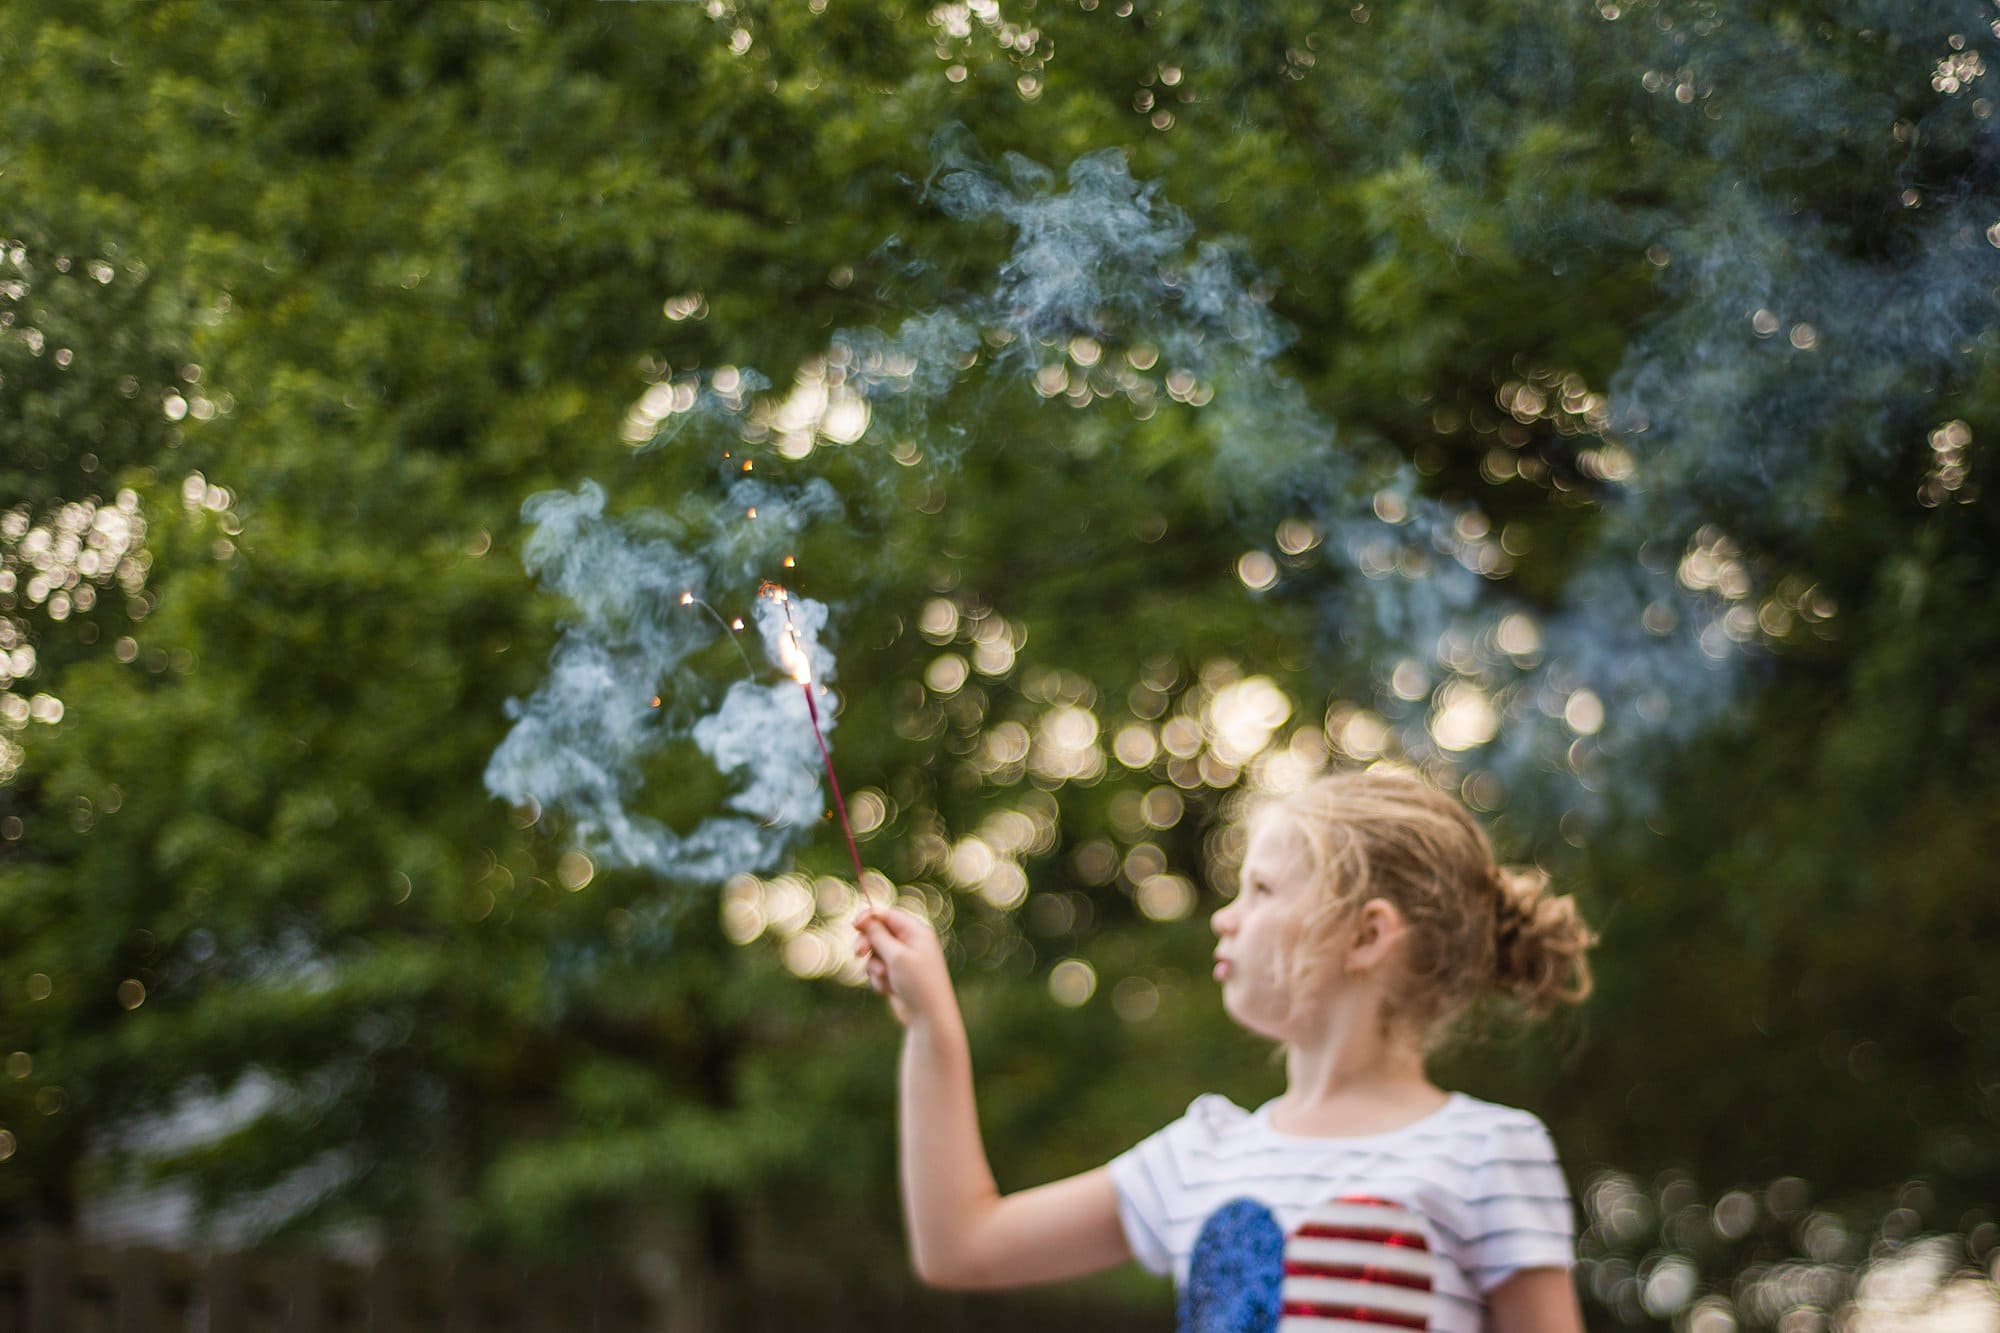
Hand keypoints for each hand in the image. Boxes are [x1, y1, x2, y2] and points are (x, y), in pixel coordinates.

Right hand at [853, 907, 957, 1029]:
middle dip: (867, 944)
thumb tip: (867, 918)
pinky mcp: (896, 976)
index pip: (888, 915)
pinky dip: (879, 980)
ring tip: (884, 978)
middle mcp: (910, 944)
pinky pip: (877, 971)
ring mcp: (903, 961)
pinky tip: (888, 992)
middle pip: (878, 933)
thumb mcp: (896, 956)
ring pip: (875, 954)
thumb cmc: (918, 983)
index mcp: (916, 932)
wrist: (928, 1018)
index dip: (870, 918)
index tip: (854, 925)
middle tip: (858, 953)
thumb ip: (879, 936)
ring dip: (874, 967)